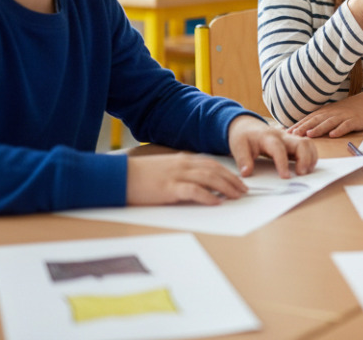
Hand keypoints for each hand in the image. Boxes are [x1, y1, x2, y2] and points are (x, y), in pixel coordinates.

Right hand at [126, 152, 248, 205]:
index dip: (227, 172)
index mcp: (181, 160)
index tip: (238, 181)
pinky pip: (194, 191)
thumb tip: (195, 183)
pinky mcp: (169, 188)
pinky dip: (208, 196)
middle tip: (244, 191)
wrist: (119, 176)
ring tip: (236, 196)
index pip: (211, 164)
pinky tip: (217, 202)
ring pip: (209, 179)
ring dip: (226, 187)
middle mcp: (182, 165)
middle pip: (215, 170)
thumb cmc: (139, 176)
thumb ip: (179, 173)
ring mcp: (176, 175)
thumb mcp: (163, 169)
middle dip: (232, 180)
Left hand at [227, 115, 317, 177]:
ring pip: (308, 143)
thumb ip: (243, 160)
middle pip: (301, 143)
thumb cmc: (244, 137)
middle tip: (301, 174)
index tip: (285, 177)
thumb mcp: (238, 146)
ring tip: (306, 172)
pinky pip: (308, 146)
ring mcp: (289, 138)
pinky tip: (306, 167)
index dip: (283, 163)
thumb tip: (247, 173)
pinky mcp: (293, 143)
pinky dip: (311, 156)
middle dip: (305, 159)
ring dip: (311, 157)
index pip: (279, 149)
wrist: (248, 126)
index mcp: (268, 137)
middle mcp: (282, 136)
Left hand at [287, 88, 362, 137]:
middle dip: (304, 127)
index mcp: (327, 111)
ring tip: (309, 135)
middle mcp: (333, 113)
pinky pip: (347, 125)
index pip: (309, 118)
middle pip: (316, 120)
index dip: (298, 124)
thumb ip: (322, 119)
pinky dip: (340, 129)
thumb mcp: (335, 112)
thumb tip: (306, 128)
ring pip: (329, 122)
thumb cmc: (351, 110)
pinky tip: (334, 134)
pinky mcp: (355, 120)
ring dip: (319, 128)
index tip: (286, 132)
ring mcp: (344, 116)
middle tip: (292, 135)